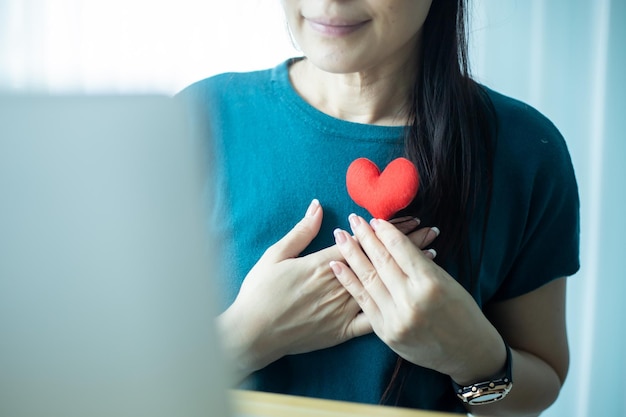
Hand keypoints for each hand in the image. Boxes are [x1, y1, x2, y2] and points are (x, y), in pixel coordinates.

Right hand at [218, 203, 440, 381]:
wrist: (252, 333)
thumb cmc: (260, 292)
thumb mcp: (275, 255)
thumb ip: (301, 231)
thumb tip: (318, 206)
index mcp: (321, 264)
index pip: (362, 241)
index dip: (387, 230)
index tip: (409, 219)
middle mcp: (337, 284)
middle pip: (378, 260)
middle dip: (406, 244)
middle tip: (431, 231)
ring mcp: (341, 309)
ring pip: (381, 285)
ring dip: (406, 270)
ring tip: (431, 256)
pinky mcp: (341, 331)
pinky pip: (371, 320)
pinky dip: (393, 306)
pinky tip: (412, 297)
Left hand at [330, 215, 505, 384]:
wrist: (467, 352)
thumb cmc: (461, 311)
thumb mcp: (447, 281)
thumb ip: (420, 262)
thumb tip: (392, 237)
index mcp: (430, 283)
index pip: (400, 249)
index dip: (385, 231)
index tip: (374, 219)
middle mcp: (411, 300)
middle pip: (381, 261)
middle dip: (364, 237)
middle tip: (352, 218)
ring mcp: (396, 318)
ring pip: (368, 278)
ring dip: (351, 254)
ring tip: (340, 236)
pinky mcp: (385, 332)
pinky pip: (362, 301)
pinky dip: (348, 281)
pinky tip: (336, 265)